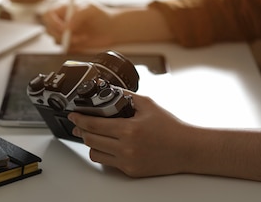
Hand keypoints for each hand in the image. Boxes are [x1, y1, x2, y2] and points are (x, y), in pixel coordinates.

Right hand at [42, 3, 173, 50]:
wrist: (112, 28)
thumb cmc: (102, 15)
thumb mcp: (90, 9)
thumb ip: (77, 16)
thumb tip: (67, 27)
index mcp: (63, 10)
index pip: (48, 15)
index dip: (53, 22)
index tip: (64, 28)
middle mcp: (62, 21)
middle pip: (49, 29)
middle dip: (61, 35)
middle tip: (74, 35)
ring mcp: (66, 33)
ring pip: (56, 40)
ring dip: (69, 41)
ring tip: (82, 37)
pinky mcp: (71, 44)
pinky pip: (65, 48)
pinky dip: (73, 47)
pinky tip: (83, 42)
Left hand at [67, 92, 192, 176]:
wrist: (187, 149)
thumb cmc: (170, 127)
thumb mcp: (147, 105)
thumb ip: (125, 96)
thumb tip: (108, 90)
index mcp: (129, 129)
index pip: (94, 124)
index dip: (79, 119)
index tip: (74, 115)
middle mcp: (126, 148)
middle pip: (90, 139)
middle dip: (81, 130)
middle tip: (79, 124)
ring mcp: (127, 161)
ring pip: (95, 153)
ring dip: (90, 143)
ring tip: (91, 134)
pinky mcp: (130, 170)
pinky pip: (107, 162)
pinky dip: (103, 153)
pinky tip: (105, 145)